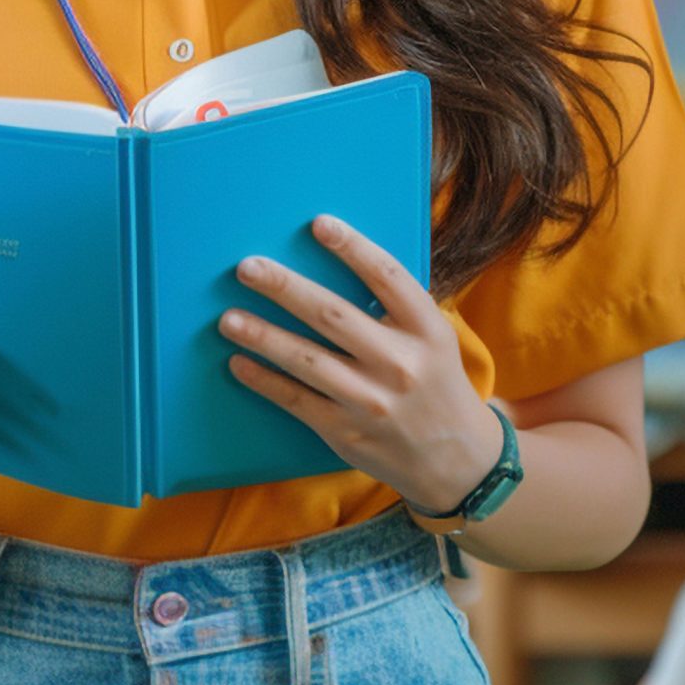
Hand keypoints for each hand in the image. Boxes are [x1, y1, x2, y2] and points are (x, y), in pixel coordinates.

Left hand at [221, 215, 504, 514]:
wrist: (457, 461)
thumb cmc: (436, 383)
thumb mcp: (433, 338)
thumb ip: (397, 306)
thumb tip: (337, 259)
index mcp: (427, 330)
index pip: (388, 278)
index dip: (353, 248)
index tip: (318, 223)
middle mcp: (400, 363)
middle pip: (333, 315)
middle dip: (285, 288)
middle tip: (247, 267)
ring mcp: (370, 401)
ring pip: (307, 360)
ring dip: (262, 336)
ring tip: (227, 318)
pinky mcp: (346, 432)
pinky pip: (296, 400)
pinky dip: (264, 380)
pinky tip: (238, 362)